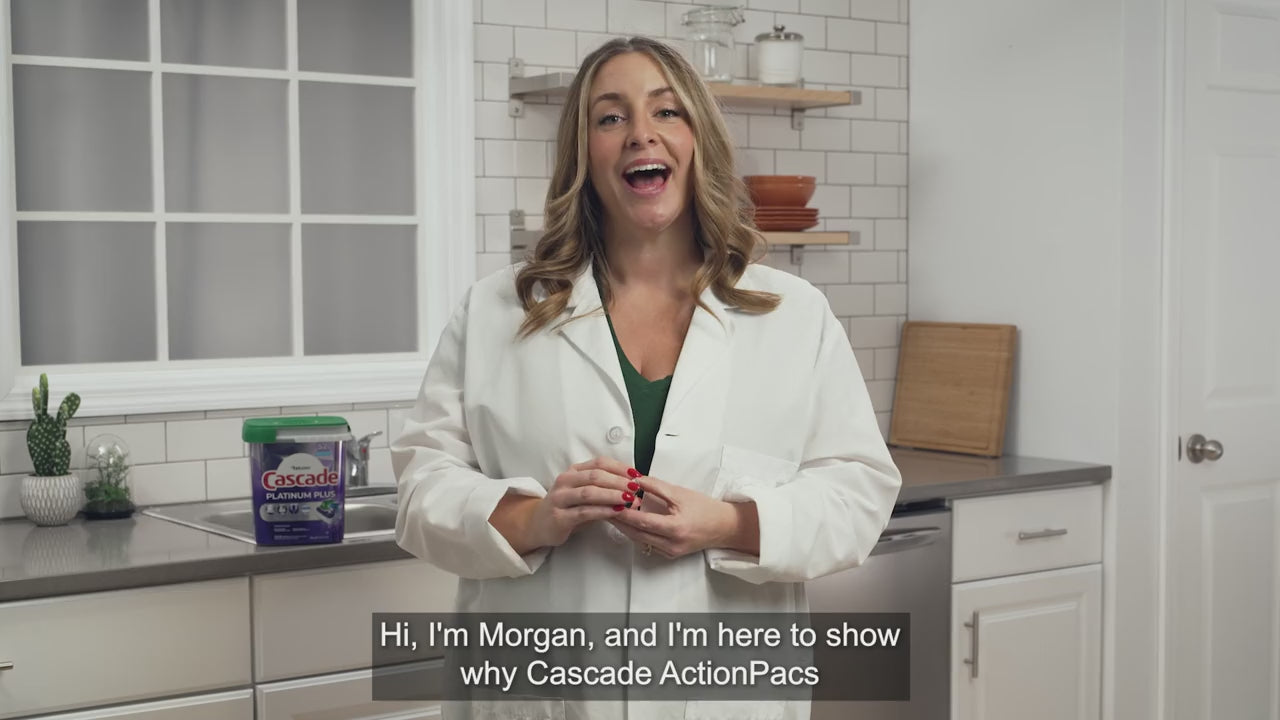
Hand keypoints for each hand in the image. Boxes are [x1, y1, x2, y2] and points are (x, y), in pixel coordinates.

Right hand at [490, 458, 634, 553]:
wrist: (537, 525)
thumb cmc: (567, 508)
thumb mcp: (583, 493)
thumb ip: (603, 488)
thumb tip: (633, 486)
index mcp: (573, 472)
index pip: (599, 463)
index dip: (619, 467)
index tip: (637, 474)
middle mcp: (564, 481)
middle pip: (595, 476)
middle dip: (619, 481)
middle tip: (637, 488)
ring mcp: (560, 499)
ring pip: (589, 492)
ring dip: (612, 495)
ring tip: (630, 499)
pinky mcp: (559, 517)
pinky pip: (584, 512)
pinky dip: (603, 511)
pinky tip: (616, 512)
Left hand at [571, 462, 758, 559]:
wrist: (724, 527)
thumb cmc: (706, 508)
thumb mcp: (680, 493)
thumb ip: (656, 487)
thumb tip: (634, 479)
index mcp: (675, 528)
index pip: (641, 521)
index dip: (623, 512)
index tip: (609, 501)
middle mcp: (671, 544)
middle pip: (635, 533)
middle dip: (618, 520)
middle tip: (602, 506)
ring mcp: (669, 551)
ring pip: (638, 539)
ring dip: (624, 526)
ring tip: (610, 511)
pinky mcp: (669, 553)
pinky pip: (647, 542)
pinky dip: (636, 531)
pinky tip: (627, 521)